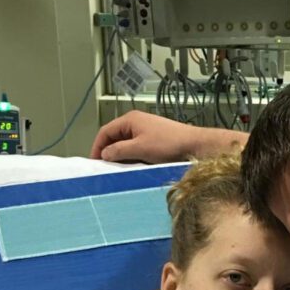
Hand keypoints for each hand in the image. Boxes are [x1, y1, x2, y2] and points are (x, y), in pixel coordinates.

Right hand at [89, 110, 246, 163]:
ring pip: (126, 144)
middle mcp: (136, 122)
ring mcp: (146, 130)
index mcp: (130, 120)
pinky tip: (133, 167)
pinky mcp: (155, 140)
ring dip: (121, 156)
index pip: (105, 131)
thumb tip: (104, 154)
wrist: (194, 145)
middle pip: (115, 137)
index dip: (97, 147)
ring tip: (118, 170)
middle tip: (105, 168)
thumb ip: (119, 151)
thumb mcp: (139, 149)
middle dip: (108, 152)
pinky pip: (137, 148)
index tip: (94, 162)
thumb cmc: (168, 144)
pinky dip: (132, 157)